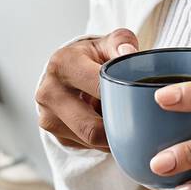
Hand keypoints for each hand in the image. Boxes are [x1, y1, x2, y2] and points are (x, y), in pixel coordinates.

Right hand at [35, 28, 138, 150]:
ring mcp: (47, 117)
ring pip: (90, 141)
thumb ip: (122, 43)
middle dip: (119, 128)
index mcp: (63, 64)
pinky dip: (102, 141)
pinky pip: (86, 147)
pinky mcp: (54, 135)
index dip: (123, 97)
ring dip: (111, 136)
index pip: (98, 88)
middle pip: (91, 127)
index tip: (143, 101)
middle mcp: (49, 92)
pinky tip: (107, 124)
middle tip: (141, 124)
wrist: (66, 70)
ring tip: (123, 121)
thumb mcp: (107, 43)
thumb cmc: (92, 56)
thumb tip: (129, 53)